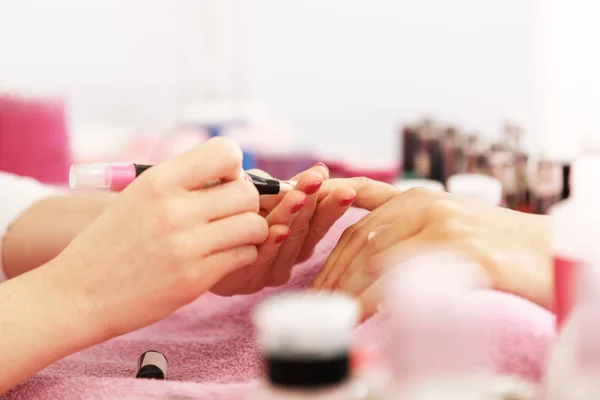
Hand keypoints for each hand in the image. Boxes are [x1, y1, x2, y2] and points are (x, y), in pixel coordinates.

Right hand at [50, 137, 268, 338]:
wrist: (79, 294)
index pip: (225, 151)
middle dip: (246, 203)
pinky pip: (246, 255)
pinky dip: (241, 255)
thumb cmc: (112, 243)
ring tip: (230, 237)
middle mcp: (174, 209)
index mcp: (158, 180)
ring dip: (249, 231)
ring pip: (254, 225)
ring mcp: (186, 245)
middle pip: (247, 192)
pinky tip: (220, 258)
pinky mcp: (195, 278)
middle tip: (230, 215)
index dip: (233, 167)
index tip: (223, 183)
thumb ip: (183, 182)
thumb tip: (236, 175)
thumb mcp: (138, 196)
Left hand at [210, 164, 357, 294]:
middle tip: (318, 184)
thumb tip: (321, 170)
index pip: (322, 218)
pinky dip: (272, 245)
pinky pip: (263, 261)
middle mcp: (291, 254)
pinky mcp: (250, 280)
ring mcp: (272, 269)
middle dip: (315, 205)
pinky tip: (277, 230)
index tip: (346, 189)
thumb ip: (293, 187)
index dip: (333, 204)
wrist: (192, 237)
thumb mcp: (264, 193)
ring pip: (289, 244)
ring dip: (294, 218)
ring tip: (298, 197)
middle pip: (310, 231)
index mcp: (301, 232)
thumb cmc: (232, 209)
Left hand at [312, 187, 550, 319]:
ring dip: (347, 291)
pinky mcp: (460, 248)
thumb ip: (404, 226)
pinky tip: (361, 315)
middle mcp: (424, 204)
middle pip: (359, 242)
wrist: (547, 252)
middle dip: (333, 277)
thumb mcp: (443, 222)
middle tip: (319, 307)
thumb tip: (366, 253)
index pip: (356, 226)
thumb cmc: (494, 245)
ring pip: (374, 259)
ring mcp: (441, 224)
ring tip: (333, 316)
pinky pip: (403, 278)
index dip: (330, 258)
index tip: (316, 284)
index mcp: (415, 197)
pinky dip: (375, 299)